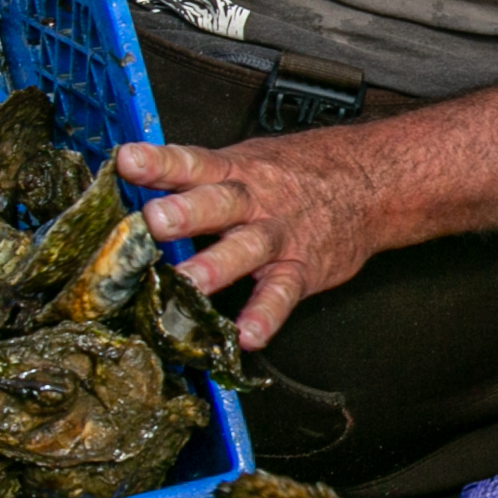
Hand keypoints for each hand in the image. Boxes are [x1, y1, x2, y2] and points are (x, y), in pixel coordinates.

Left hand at [114, 136, 384, 351]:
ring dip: (217, 265)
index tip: (128, 161)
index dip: (160, 162)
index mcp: (234, 171)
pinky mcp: (300, 269)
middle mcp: (253, 201)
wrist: (369, 182)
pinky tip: (247, 335)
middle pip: (218, 203)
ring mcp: (278, 236)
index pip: (193, 162)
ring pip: (247, 248)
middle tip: (154, 220)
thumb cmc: (296, 174)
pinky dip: (265, 315)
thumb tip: (134, 183)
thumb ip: (197, 177)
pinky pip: (282, 294)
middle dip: (186, 212)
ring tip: (190, 283)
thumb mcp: (248, 162)